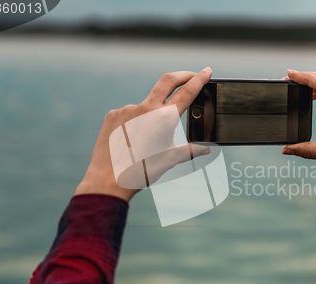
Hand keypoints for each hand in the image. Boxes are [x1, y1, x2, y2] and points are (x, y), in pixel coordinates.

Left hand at [75, 68, 212, 201]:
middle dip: (183, 75)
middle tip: (193, 74)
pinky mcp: (113, 115)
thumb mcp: (170, 160)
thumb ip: (191, 151)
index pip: (187, 92)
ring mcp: (127, 110)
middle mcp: (146, 109)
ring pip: (146, 105)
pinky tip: (132, 140)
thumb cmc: (142, 171)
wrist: (109, 180)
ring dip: (152, 114)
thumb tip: (207, 148)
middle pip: (168, 80)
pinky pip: (129, 114)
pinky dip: (135, 123)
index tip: (207, 71)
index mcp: (164, 118)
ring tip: (148, 141)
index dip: (199, 80)